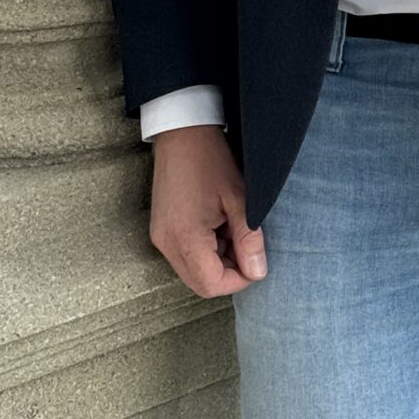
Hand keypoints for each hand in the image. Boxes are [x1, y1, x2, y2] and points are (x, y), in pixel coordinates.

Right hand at [148, 124, 266, 296]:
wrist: (182, 133)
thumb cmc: (211, 161)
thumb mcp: (239, 198)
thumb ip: (249, 239)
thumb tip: (258, 272)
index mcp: (185, 238)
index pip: (211, 285)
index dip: (239, 280)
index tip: (256, 261)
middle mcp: (166, 244)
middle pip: (200, 283)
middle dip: (228, 272)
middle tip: (246, 244)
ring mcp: (160, 237)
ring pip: (192, 271)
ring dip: (217, 260)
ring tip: (231, 227)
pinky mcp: (160, 229)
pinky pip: (184, 255)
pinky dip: (204, 250)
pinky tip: (217, 224)